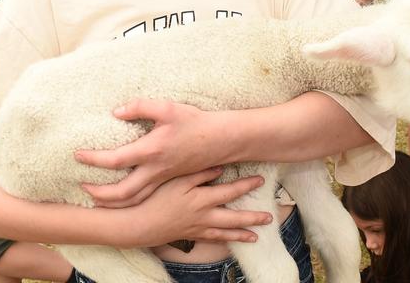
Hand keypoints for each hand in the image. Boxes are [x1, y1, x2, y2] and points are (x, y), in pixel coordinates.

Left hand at [76, 99, 228, 207]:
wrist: (221, 140)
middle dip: (99, 194)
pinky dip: (129, 201)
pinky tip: (121, 197)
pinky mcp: (168, 180)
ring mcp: (162, 178)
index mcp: (151, 151)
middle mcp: (154, 170)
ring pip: (134, 200)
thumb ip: (139, 107)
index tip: (78, 155)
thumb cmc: (194, 122)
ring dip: (112, 203)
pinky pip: (144, 197)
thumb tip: (116, 112)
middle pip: (121, 193)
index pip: (115, 160)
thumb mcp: (167, 108)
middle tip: (83, 188)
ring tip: (97, 199)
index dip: (94, 159)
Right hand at [125, 167, 271, 246]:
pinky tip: (230, 242)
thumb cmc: (156, 198)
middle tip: (269, 217)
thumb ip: (199, 173)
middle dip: (253, 217)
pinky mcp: (190, 236)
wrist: (140, 223)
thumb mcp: (176, 180)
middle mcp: (204, 216)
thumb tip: (220, 166)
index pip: (230, 191)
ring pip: (226, 233)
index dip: (246, 185)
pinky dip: (224, 242)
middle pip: (234, 218)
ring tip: (256, 236)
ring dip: (242, 234)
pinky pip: (212, 240)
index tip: (260, 180)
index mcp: (202, 199)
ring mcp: (198, 228)